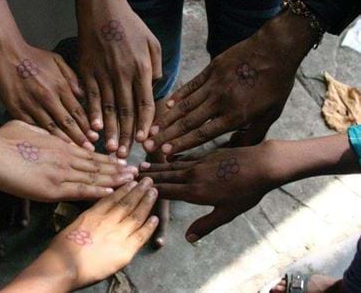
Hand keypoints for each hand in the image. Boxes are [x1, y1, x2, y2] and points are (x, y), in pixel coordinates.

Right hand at [0, 41, 98, 148]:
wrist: (6, 53)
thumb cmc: (33, 56)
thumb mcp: (57, 60)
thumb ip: (72, 78)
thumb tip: (83, 95)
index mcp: (60, 85)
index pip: (77, 110)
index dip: (87, 125)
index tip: (95, 137)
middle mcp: (48, 97)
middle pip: (67, 122)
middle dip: (79, 138)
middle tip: (89, 150)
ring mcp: (32, 104)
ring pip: (50, 128)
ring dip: (63, 141)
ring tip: (73, 152)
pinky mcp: (17, 109)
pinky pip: (32, 127)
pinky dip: (41, 137)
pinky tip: (49, 147)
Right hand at [0, 120, 137, 201]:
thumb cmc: (3, 137)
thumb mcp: (28, 126)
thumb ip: (44, 133)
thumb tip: (48, 133)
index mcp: (60, 143)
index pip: (90, 152)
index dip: (107, 158)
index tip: (121, 160)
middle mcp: (65, 156)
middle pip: (97, 164)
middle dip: (118, 169)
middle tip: (136, 172)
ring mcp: (61, 172)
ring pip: (94, 176)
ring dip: (115, 180)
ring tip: (132, 181)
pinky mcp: (52, 187)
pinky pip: (80, 190)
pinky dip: (98, 191)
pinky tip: (112, 192)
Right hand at [2, 179, 158, 291]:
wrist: (63, 266)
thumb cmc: (60, 250)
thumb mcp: (73, 226)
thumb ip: (88, 219)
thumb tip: (94, 217)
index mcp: (93, 214)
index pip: (112, 197)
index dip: (124, 188)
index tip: (132, 180)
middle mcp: (107, 220)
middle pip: (127, 202)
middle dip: (139, 190)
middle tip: (148, 180)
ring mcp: (117, 234)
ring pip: (136, 215)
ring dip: (146, 202)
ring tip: (154, 192)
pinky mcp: (125, 250)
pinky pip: (140, 235)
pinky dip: (149, 226)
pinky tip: (155, 218)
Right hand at [77, 0, 161, 157]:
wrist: (101, 8)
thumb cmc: (129, 23)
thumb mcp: (151, 41)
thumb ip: (156, 65)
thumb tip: (155, 86)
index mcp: (142, 68)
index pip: (145, 103)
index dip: (145, 124)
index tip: (145, 140)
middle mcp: (123, 75)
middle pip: (127, 111)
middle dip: (127, 135)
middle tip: (125, 156)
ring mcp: (103, 74)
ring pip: (109, 108)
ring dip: (110, 131)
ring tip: (110, 150)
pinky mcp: (87, 71)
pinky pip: (91, 97)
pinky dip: (93, 114)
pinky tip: (94, 129)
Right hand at [139, 141, 284, 241]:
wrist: (261, 164)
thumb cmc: (246, 192)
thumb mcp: (227, 213)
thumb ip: (206, 224)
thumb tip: (188, 238)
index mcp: (195, 191)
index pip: (167, 191)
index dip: (150, 190)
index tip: (134, 188)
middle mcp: (193, 174)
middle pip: (166, 176)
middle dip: (148, 176)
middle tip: (131, 174)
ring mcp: (200, 162)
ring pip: (173, 165)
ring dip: (157, 166)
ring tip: (143, 165)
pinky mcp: (207, 154)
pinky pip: (184, 156)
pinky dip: (172, 158)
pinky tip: (168, 157)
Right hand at [144, 12, 313, 155]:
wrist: (275, 49)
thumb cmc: (275, 84)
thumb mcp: (271, 114)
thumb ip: (253, 134)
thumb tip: (238, 150)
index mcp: (235, 115)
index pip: (203, 134)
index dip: (182, 144)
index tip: (165, 153)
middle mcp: (219, 102)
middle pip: (188, 122)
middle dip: (166, 135)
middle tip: (147, 145)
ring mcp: (213, 85)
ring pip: (185, 105)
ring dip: (166, 119)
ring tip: (151, 129)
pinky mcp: (210, 70)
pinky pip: (190, 86)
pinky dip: (177, 97)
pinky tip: (166, 106)